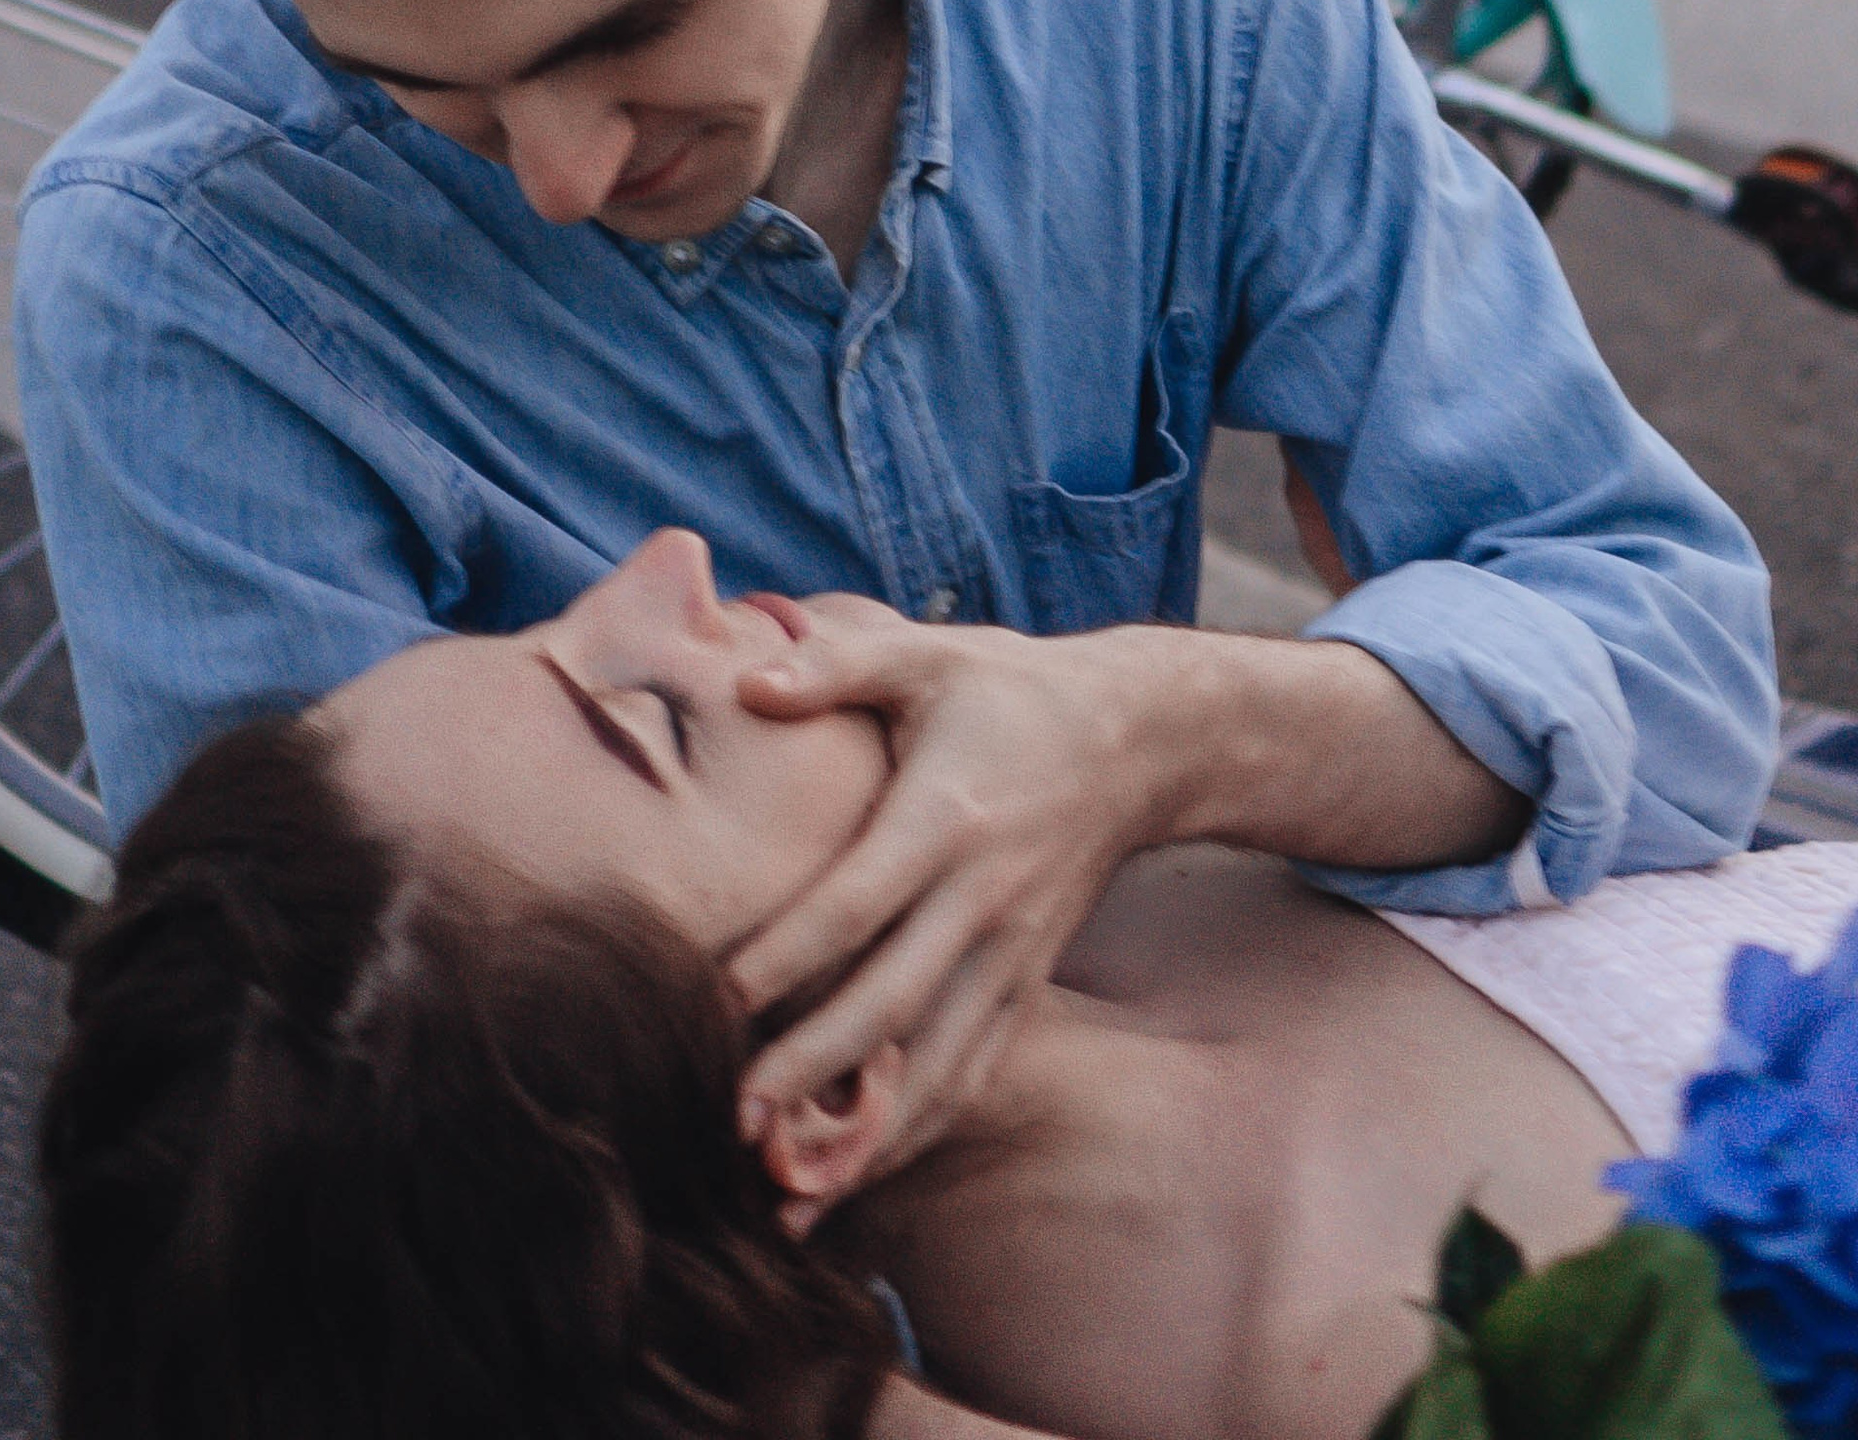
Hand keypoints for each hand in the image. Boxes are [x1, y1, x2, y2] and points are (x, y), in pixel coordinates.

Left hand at [727, 599, 1176, 1169]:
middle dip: (815, 1072)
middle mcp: (982, 897)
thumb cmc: (1010, 689)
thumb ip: (836, 665)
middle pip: (894, 1002)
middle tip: (735, 1125)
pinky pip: (972, 1070)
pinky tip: (860, 1176)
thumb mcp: (929, 657)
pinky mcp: (1026, 983)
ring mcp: (1012, 951)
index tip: (717, 1001)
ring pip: (940, 1063)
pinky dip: (919, 1131)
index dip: (790, 955)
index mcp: (947, 818)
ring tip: (792, 1201)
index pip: (858, 900)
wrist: (1140, 741)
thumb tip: (746, 682)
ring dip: (870, 1137)